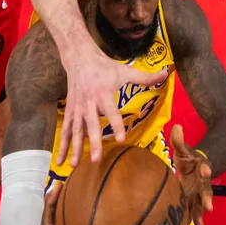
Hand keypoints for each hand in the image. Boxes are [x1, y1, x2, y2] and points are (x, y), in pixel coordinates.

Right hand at [57, 43, 168, 165]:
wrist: (79, 58)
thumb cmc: (105, 67)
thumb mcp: (125, 70)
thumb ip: (145, 77)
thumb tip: (165, 74)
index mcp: (103, 93)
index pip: (112, 112)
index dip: (116, 125)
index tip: (122, 140)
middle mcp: (88, 103)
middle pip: (91, 125)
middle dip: (93, 143)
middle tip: (96, 160)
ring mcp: (77, 108)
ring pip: (75, 131)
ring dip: (74, 149)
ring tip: (73, 166)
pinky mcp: (69, 111)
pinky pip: (65, 131)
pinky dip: (61, 146)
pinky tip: (59, 161)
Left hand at [170, 124, 212, 224]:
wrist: (199, 167)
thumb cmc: (189, 159)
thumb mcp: (184, 149)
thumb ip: (179, 140)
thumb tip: (176, 126)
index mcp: (201, 166)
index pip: (204, 166)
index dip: (205, 168)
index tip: (206, 170)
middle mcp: (203, 181)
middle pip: (206, 189)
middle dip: (207, 197)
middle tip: (208, 206)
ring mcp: (200, 192)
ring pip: (202, 202)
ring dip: (202, 212)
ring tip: (201, 222)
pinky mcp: (196, 201)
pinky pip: (196, 210)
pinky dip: (197, 218)